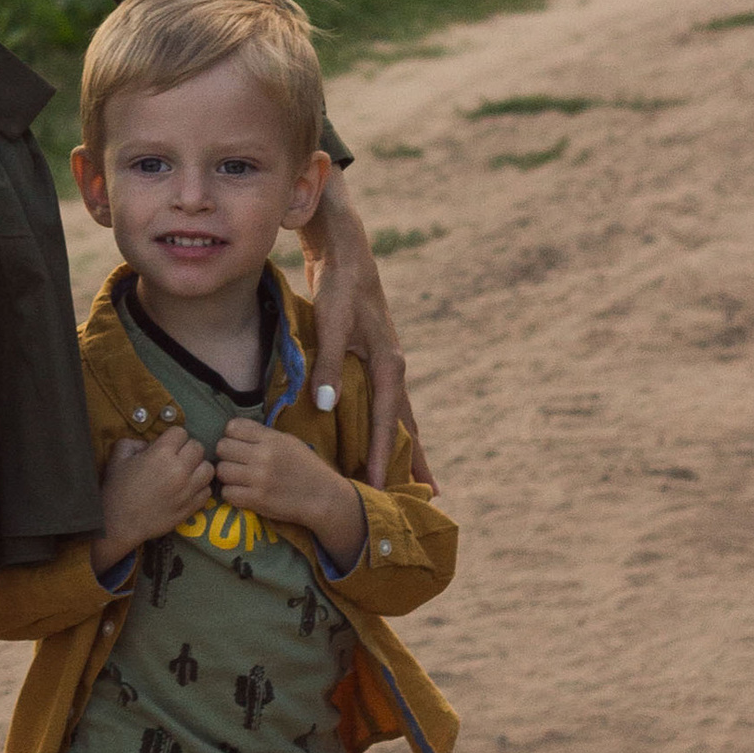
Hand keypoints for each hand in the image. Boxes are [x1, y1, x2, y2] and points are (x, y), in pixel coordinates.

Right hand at [95, 426, 211, 568]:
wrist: (119, 524)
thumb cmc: (116, 489)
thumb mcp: (118, 457)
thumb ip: (135, 442)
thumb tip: (149, 444)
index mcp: (162, 453)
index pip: (181, 432)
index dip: (172, 437)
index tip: (166, 446)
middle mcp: (180, 469)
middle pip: (198, 447)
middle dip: (187, 449)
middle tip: (176, 458)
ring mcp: (188, 489)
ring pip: (208, 469)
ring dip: (198, 468)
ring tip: (186, 473)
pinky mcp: (192, 507)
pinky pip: (207, 491)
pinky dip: (200, 488)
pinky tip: (187, 490)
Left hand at [214, 417, 367, 568]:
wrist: (323, 497)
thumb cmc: (306, 468)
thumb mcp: (289, 442)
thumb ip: (263, 435)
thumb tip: (235, 431)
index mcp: (271, 438)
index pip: (232, 427)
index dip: (232, 436)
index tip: (238, 445)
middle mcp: (263, 455)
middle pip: (222, 447)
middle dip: (226, 455)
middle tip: (236, 463)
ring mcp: (259, 478)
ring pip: (221, 470)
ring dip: (227, 476)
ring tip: (238, 479)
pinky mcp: (257, 500)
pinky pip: (227, 493)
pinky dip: (231, 494)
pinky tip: (242, 493)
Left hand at [297, 178, 429, 486]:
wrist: (348, 254)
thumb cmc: (339, 288)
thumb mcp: (331, 324)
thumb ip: (328, 365)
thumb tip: (325, 406)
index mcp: (388, 365)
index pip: (387, 422)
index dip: (384, 457)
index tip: (381, 489)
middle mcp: (394, 369)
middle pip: (407, 425)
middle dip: (415, 462)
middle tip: (428, 498)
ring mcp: (387, 365)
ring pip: (400, 415)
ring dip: (406, 446)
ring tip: (416, 478)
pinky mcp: (376, 360)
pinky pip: (387, 403)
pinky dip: (390, 425)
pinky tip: (386, 439)